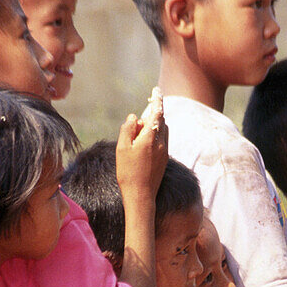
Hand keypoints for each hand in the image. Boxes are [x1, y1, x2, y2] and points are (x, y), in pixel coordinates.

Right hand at [116, 87, 168, 201]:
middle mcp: (161, 142)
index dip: (157, 99)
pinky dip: (155, 135)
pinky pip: (162, 140)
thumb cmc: (128, 172)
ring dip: (153, 126)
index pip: (157, 112)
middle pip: (160, 120)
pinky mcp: (164, 159)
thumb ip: (128, 129)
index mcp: (151, 137)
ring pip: (162, 130)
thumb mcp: (122, 148)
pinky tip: (143, 144)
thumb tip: (133, 117)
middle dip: (151, 115)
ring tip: (136, 136)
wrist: (141, 196)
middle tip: (138, 120)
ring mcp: (165, 151)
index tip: (156, 90)